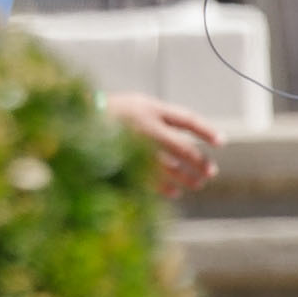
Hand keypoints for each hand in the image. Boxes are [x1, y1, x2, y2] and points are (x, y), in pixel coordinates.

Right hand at [109, 90, 223, 198]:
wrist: (75, 122)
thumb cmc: (111, 112)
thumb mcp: (137, 104)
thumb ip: (161, 117)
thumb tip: (186, 140)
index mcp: (150, 109)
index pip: (186, 120)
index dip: (205, 131)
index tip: (221, 142)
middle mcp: (145, 128)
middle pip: (182, 148)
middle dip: (199, 161)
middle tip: (210, 171)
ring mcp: (135, 148)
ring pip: (170, 167)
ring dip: (187, 178)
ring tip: (198, 184)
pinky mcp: (125, 164)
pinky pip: (151, 180)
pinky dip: (166, 187)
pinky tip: (175, 192)